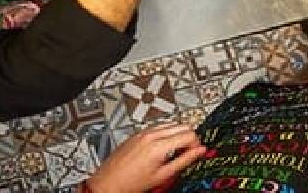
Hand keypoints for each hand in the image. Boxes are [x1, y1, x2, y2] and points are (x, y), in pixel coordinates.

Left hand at [87, 123, 205, 192]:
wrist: (108, 183)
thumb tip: (200, 152)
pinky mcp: (137, 133)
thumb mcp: (162, 176)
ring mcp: (143, 132)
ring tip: (175, 149)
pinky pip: (158, 126)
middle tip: (188, 151)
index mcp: (159, 145)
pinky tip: (162, 146)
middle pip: (182, 125)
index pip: (189, 134)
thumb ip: (184, 161)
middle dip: (189, 137)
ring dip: (177, 133)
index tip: (196, 152)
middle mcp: (151, 135)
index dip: (196, 144)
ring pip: (170, 123)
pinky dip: (165, 132)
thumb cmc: (130, 183)